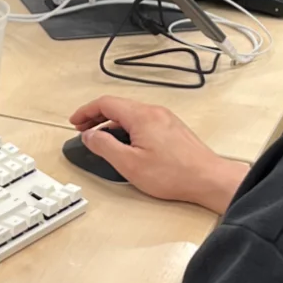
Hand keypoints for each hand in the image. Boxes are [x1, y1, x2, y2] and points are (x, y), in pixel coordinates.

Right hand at [69, 95, 248, 214]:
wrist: (208, 179)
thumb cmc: (174, 174)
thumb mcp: (129, 164)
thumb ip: (104, 146)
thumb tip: (89, 136)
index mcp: (141, 116)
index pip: (105, 103)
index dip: (85, 111)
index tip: (74, 121)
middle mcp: (154, 112)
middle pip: (118, 106)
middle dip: (96, 116)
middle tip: (83, 129)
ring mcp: (165, 119)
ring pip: (130, 114)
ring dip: (112, 123)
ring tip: (101, 138)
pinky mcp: (172, 129)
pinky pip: (143, 121)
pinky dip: (127, 127)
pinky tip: (125, 142)